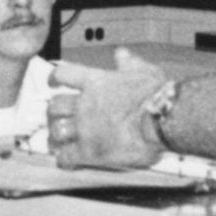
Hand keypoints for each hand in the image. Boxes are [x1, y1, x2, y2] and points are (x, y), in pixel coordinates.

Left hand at [48, 49, 169, 169]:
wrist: (162, 121)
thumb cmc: (156, 96)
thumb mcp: (144, 71)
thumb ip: (129, 63)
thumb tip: (122, 55)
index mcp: (96, 82)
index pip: (63, 75)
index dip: (55, 79)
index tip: (53, 83)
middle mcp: (85, 104)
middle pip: (54, 106)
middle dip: (53, 113)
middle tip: (56, 117)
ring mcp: (84, 128)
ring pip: (56, 131)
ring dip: (56, 137)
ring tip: (58, 141)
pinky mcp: (89, 151)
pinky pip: (66, 156)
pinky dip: (64, 159)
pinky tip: (67, 160)